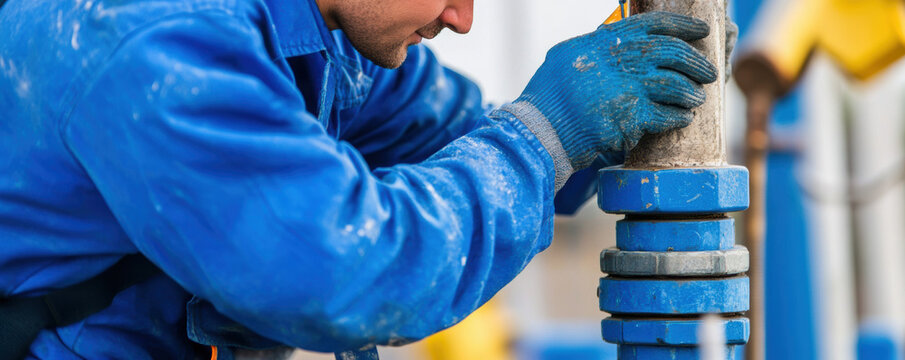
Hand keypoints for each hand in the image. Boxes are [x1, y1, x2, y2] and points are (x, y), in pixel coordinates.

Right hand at [513, 12, 717, 169]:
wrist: (540, 130)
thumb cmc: (548, 97)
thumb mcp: (565, 57)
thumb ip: (593, 48)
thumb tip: (612, 38)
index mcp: (603, 42)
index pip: (651, 25)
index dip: (681, 25)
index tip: (700, 30)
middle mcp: (617, 60)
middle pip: (670, 53)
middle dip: (695, 62)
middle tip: (709, 71)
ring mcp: (625, 88)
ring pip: (674, 85)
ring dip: (690, 92)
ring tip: (696, 97)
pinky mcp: (631, 117)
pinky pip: (666, 115)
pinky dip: (677, 117)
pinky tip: (682, 118)